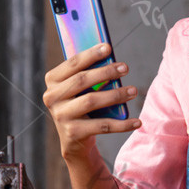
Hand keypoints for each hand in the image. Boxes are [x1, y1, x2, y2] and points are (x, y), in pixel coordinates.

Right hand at [42, 43, 139, 163]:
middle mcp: (52, 97)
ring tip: (133, 91)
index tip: (108, 48)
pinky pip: (102, 126)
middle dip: (106, 72)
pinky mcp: (73, 133)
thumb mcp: (78, 89)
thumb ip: (88, 74)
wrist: (74, 141)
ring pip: (91, 101)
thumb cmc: (81, 105)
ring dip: (116, 95)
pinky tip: (136, 121)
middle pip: (82, 80)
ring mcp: (61, 116)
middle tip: (125, 68)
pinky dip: (122, 124)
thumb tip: (112, 59)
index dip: (91, 54)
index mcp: (53, 81)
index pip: (72, 63)